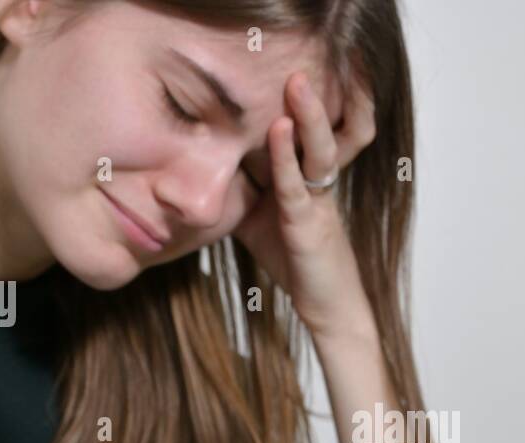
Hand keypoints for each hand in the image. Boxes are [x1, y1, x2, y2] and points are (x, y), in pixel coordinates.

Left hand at [230, 68, 377, 338]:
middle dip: (311, 95)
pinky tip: (278, 132)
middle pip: (319, 129)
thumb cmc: (295, 257)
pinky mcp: (310, 225)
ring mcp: (318, 201)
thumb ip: (239, 185)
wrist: (324, 303)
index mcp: (305, 173)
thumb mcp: (258, 212)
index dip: (296, 99)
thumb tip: (200, 164)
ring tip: (296, 83)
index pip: (300, 127)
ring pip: (318, 149)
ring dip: (308, 115)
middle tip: (299, 58)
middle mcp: (316, 180)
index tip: (284, 62)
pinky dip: (286, 158)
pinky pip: (298, 187)